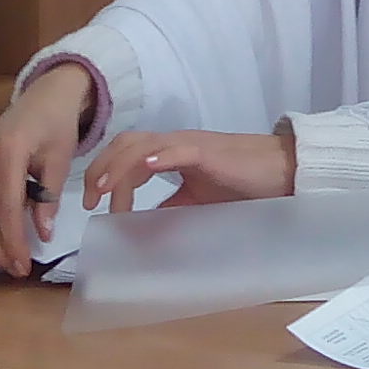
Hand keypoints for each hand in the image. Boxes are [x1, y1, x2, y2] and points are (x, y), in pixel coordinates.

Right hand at [0, 62, 96, 275]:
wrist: (44, 95)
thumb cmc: (56, 124)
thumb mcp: (60, 158)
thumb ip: (50, 196)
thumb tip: (43, 234)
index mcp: (8, 151)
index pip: (7, 206)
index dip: (14, 239)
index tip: (25, 265)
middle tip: (14, 270)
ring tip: (11, 259)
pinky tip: (6, 235)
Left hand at [85, 125, 291, 211]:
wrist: (279, 170)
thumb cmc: (241, 182)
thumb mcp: (196, 198)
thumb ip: (170, 207)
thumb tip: (142, 225)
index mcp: (169, 152)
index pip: (127, 154)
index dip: (104, 174)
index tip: (92, 205)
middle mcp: (175, 142)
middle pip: (126, 143)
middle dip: (101, 168)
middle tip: (89, 200)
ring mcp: (190, 145)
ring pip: (144, 146)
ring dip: (120, 167)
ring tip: (104, 190)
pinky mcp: (209, 152)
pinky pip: (180, 150)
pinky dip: (161, 156)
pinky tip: (146, 166)